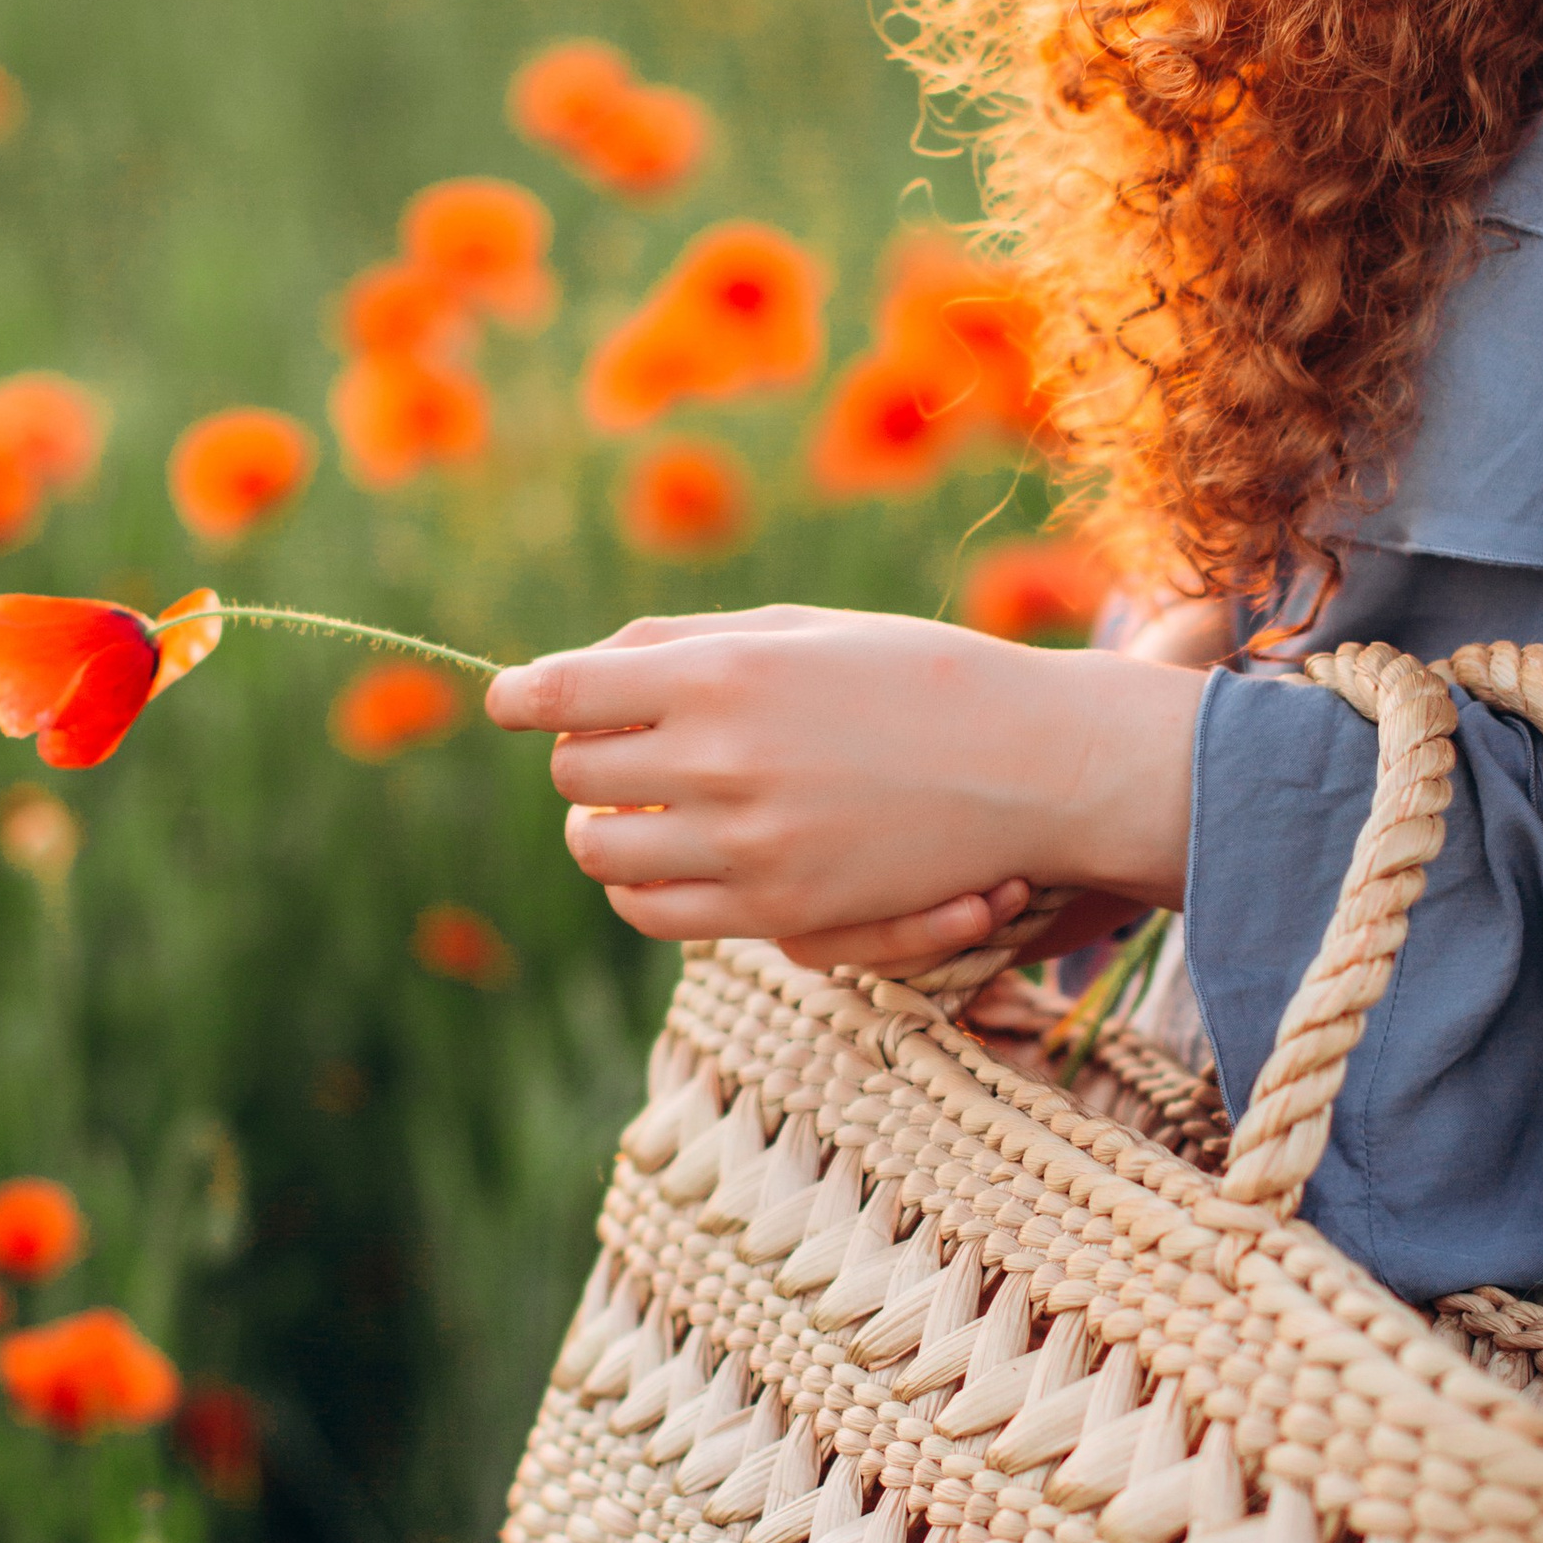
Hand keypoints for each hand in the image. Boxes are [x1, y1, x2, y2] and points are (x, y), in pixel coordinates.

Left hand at [485, 605, 1205, 975]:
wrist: (1032, 762)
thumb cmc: (916, 676)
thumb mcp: (796, 629)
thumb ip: (677, 646)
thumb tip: (566, 673)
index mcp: (723, 673)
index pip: (563, 693)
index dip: (520, 696)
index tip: (510, 699)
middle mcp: (722, 760)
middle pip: (575, 774)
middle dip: (585, 757)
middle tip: (623, 746)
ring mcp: (747, 845)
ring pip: (599, 851)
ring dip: (606, 826)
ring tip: (647, 807)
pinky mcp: (777, 911)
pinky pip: (651, 913)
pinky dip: (640, 888)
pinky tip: (673, 859)